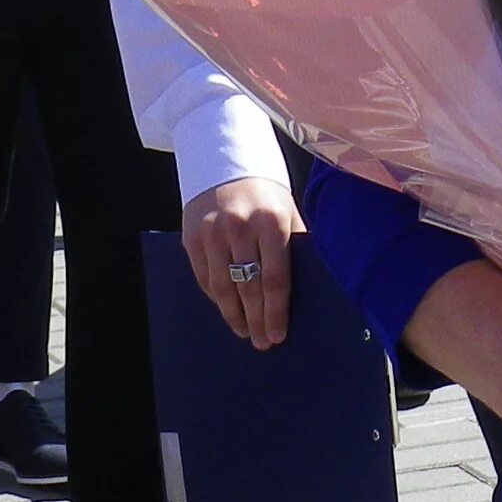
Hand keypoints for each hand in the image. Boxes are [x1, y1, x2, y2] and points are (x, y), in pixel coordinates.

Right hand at [186, 176, 301, 348]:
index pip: (275, 278)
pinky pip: (204, 277)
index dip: (276, 312)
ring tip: (245, 332)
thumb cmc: (266, 192)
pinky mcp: (191, 236)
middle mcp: (239, 228)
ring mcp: (212, 232)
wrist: (224, 159)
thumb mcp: (288, 211)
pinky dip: (216, 297)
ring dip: (234, 315)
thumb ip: (295, 244)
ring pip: (223, 287)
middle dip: (257, 320)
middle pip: (248, 288)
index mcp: (271, 221)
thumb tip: (311, 284)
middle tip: (262, 343)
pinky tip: (227, 309)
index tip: (278, 335)